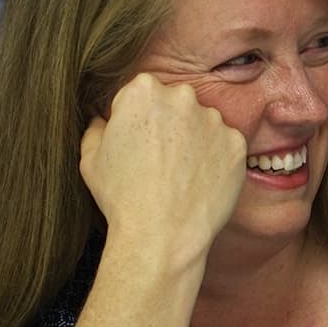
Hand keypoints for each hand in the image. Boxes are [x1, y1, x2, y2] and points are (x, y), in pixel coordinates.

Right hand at [79, 73, 245, 272]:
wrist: (162, 235)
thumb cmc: (121, 197)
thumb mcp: (90, 158)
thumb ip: (96, 127)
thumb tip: (102, 120)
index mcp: (142, 91)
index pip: (142, 93)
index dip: (137, 119)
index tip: (137, 142)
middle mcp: (182, 97)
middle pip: (176, 103)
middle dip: (170, 123)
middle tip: (160, 159)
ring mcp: (214, 119)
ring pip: (204, 123)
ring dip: (195, 140)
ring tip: (180, 175)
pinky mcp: (237, 143)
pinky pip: (226, 145)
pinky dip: (216, 159)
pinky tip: (201, 181)